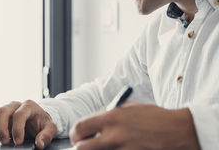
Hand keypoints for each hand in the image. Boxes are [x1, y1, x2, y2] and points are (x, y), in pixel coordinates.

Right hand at [0, 100, 56, 148]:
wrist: (36, 118)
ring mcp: (3, 108)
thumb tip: (39, 143)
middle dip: (1, 128)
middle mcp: (14, 105)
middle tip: (5, 141)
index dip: (17, 129)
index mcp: (28, 106)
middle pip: (2, 111)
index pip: (19, 114)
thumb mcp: (50, 128)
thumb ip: (46, 135)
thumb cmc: (41, 122)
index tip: (18, 142)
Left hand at [69, 103, 200, 149]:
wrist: (176, 130)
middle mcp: (113, 135)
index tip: (78, 137)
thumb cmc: (152, 116)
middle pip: (81, 148)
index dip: (76, 134)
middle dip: (81, 147)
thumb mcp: (127, 107)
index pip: (79, 128)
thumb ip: (107, 113)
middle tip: (86, 145)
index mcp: (109, 118)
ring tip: (105, 146)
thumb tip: (91, 123)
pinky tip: (118, 149)